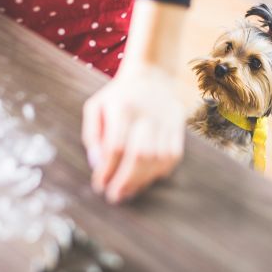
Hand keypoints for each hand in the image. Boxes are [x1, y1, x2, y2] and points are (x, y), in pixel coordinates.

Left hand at [82, 65, 184, 203]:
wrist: (152, 75)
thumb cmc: (118, 97)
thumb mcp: (96, 107)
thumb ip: (92, 135)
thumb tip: (96, 164)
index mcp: (123, 106)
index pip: (115, 146)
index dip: (107, 170)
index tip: (100, 185)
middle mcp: (147, 113)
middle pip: (139, 155)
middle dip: (125, 180)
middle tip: (114, 196)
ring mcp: (166, 120)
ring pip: (158, 159)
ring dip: (142, 180)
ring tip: (128, 191)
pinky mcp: (179, 126)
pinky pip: (173, 156)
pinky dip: (159, 172)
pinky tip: (146, 178)